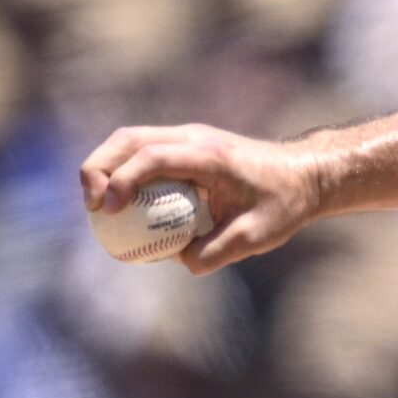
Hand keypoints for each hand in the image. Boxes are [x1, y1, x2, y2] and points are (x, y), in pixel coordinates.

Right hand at [79, 125, 330, 275]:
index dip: (123, 180)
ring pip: (129, 141)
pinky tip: (118, 205)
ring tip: (97, 207)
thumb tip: (178, 260)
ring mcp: (188, 137)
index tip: (108, 210)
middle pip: (128, 139)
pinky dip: (122, 172)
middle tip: (91, 209)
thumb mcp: (257, 236)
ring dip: (104, 168)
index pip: (153, 156)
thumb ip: (216, 252)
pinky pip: (142, 153)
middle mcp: (195, 137)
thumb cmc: (285, 204)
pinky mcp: (185, 145)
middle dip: (98, 169)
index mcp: (212, 155)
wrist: (306, 174)